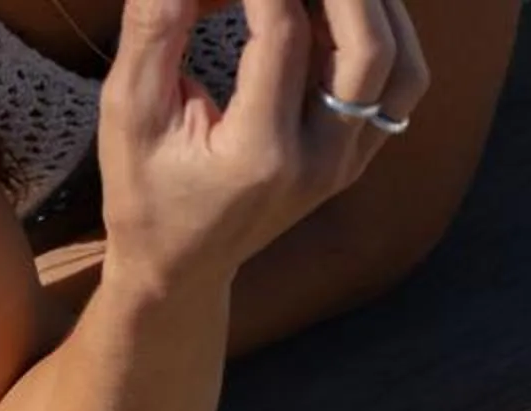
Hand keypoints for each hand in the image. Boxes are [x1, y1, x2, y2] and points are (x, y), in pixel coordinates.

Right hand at [96, 0, 431, 292]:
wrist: (183, 265)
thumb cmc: (145, 186)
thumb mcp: (129, 112)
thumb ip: (154, 31)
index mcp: (259, 154)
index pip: (283, 34)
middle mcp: (318, 162)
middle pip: (368, 51)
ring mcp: (346, 164)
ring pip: (401, 68)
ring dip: (376, 5)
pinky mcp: (356, 158)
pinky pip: (397, 89)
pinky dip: (384, 33)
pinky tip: (341, 7)